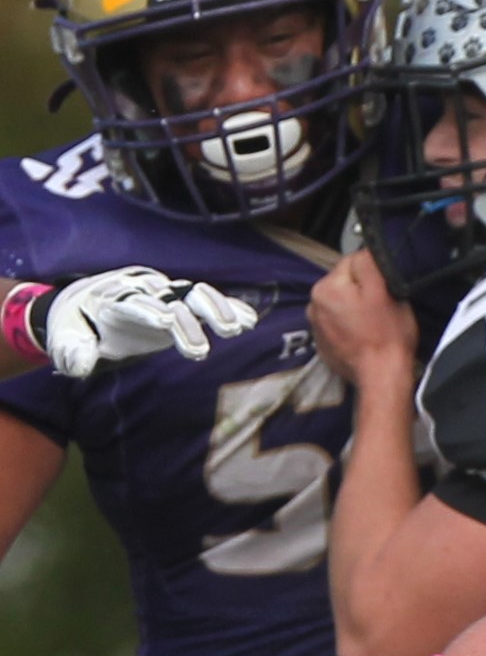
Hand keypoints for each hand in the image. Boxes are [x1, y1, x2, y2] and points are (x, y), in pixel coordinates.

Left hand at [44, 266, 257, 376]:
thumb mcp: (66, 340)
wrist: (89, 305)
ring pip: (195, 294)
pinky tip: (249, 321)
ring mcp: (165, 294)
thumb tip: (81, 365)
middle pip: (171, 297)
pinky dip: (229, 308)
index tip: (167, 321)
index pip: (134, 302)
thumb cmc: (77, 327)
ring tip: (238, 329)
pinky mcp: (181, 303)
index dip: (150, 310)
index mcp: (114, 298)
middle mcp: (144, 290)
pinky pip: (209, 302)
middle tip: (202, 350)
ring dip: (217, 309)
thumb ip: (72, 352)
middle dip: (189, 320)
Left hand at [308, 251, 417, 385]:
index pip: (352, 264)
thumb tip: (363, 250)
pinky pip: (339, 324)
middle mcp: (314, 305)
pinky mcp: (324, 344)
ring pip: (343, 304)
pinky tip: (365, 336)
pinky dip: (351, 327)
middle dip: (363, 292)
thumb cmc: (386, 336)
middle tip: (382, 309)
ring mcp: (316, 327)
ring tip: (374, 325)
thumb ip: (369, 263)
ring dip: (356, 309)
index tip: (385, 292)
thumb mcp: (386, 289)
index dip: (374, 275)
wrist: (381, 376)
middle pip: (345, 284)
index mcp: (325, 288)